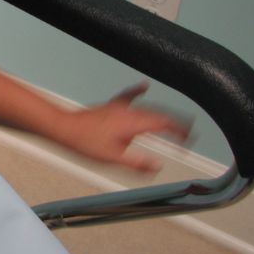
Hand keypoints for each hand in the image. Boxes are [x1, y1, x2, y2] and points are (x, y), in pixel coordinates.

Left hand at [54, 82, 190, 172]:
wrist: (64, 128)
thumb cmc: (85, 142)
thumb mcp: (113, 158)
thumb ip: (137, 163)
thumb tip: (157, 167)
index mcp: (133, 123)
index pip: (164, 124)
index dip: (180, 131)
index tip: (189, 139)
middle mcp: (129, 111)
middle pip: (159, 115)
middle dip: (176, 124)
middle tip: (188, 134)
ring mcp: (119, 107)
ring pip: (147, 108)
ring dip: (163, 115)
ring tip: (175, 121)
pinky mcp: (110, 107)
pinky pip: (128, 96)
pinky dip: (138, 92)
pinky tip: (143, 86)